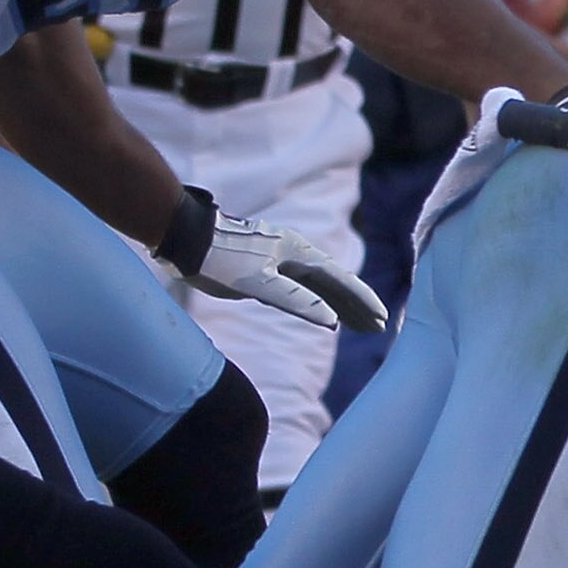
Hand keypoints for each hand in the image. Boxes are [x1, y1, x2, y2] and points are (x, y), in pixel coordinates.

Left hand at [181, 210, 386, 332]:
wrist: (185, 238)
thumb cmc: (218, 259)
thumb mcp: (257, 284)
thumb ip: (295, 300)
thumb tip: (329, 319)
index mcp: (298, 252)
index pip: (340, 279)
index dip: (362, 300)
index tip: (382, 317)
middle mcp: (295, 252)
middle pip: (335, 282)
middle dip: (357, 306)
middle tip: (379, 329)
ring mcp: (282, 259)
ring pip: (321, 285)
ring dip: (341, 305)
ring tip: (361, 326)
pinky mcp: (268, 267)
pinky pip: (304, 287)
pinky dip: (320, 301)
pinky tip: (327, 314)